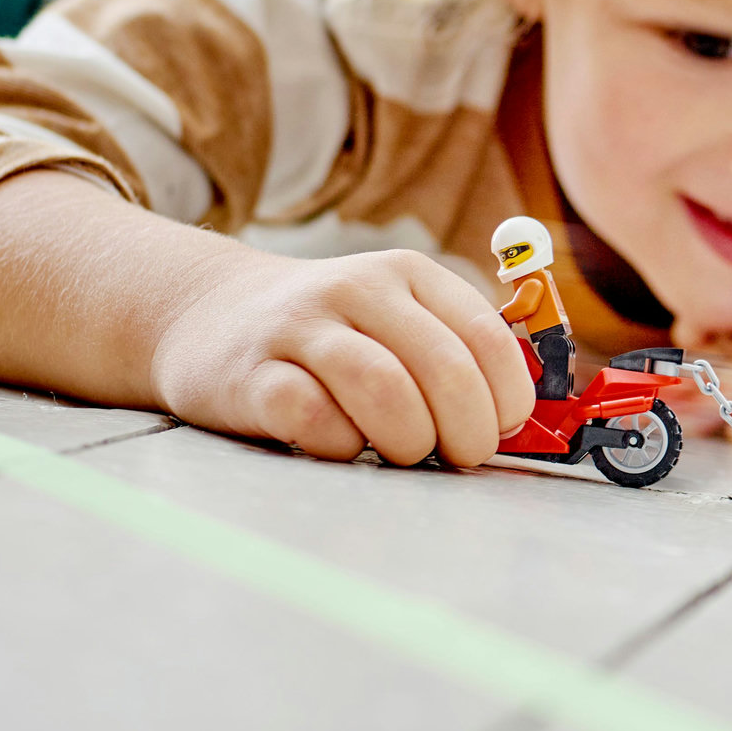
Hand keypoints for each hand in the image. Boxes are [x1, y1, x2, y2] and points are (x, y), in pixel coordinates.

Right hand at [150, 247, 535, 466]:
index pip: (486, 337)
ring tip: (406, 453)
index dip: (507, 396)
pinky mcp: (251, 375)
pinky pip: (314, 418)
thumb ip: (458, 353)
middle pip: (443, 369)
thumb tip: (523, 417)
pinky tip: (342, 445)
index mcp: (410, 274)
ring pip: (384, 389)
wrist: (208, 315)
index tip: (502, 429)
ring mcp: (299, 329)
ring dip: (410, 439)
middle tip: (459, 456)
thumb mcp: (399, 319)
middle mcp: (357, 289)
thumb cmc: (332, 336)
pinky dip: (342, 445)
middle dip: (467, 429)